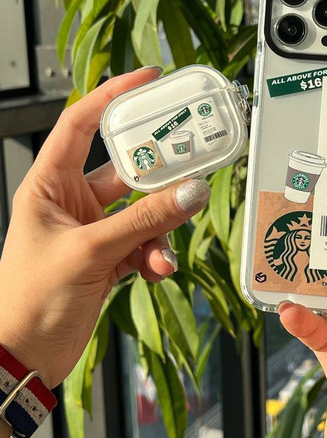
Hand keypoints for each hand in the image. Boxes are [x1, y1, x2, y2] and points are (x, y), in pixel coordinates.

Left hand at [0, 68, 209, 390]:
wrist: (23, 358)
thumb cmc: (31, 300)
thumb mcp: (89, 252)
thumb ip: (144, 222)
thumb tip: (191, 193)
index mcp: (49, 185)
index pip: (79, 123)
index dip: (112, 96)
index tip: (148, 79)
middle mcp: (71, 201)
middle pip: (124, 171)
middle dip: (157, 175)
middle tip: (192, 165)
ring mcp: (91, 231)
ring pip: (142, 213)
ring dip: (160, 230)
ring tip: (164, 250)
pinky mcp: (107, 258)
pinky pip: (143, 244)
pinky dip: (154, 255)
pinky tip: (155, 270)